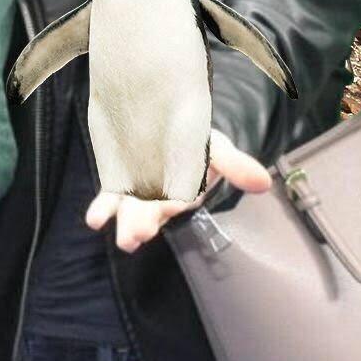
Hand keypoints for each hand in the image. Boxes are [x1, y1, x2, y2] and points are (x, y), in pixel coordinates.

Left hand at [84, 134, 272, 252]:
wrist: (169, 124)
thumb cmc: (194, 140)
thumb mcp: (217, 148)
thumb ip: (236, 165)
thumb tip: (265, 183)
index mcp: (188, 189)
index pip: (182, 199)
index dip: (174, 202)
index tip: (169, 207)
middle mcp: (163, 196)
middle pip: (154, 212)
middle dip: (144, 223)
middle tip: (134, 236)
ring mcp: (139, 192)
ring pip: (132, 210)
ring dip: (125, 222)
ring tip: (120, 236)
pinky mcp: (119, 183)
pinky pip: (110, 199)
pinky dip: (103, 210)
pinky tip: (95, 220)